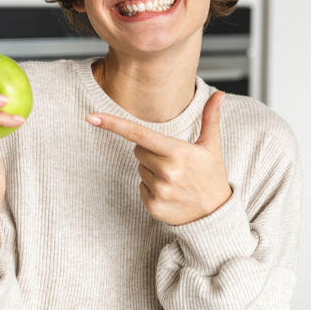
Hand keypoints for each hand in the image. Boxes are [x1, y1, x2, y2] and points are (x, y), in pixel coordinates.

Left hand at [86, 91, 231, 225]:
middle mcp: (166, 171)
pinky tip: (170, 192)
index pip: (138, 134)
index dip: (113, 124)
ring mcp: (159, 191)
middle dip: (151, 151)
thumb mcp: (212, 146)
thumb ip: (211, 118)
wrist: (216, 215)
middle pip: (137, 150)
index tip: (91, 117)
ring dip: (152, 170)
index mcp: (177, 152)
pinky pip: (140, 187)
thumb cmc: (211, 176)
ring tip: (175, 179)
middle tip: (174, 162)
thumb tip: (219, 94)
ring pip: (139, 169)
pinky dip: (151, 188)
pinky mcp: (153, 206)